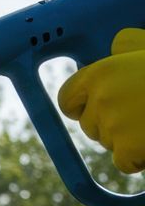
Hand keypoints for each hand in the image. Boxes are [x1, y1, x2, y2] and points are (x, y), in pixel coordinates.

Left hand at [59, 28, 144, 173]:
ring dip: (129, 139)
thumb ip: (130, 48)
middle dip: (112, 124)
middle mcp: (101, 97)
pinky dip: (140, 158)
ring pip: (109, 143)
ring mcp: (113, 125)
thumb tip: (115, 43)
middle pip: (90, 124)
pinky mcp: (128, 148)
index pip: (68, 97)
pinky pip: (124, 162)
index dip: (82, 105)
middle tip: (143, 113)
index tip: (98, 107)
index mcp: (102, 71)